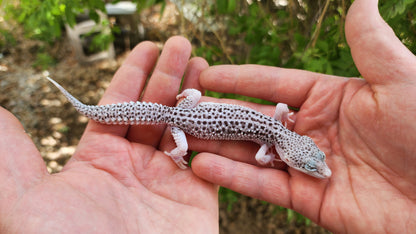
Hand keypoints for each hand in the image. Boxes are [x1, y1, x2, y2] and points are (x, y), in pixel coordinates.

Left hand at [0, 36, 217, 232]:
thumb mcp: (27, 204)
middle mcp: (135, 168)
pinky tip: (222, 106)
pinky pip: (211, 158)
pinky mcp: (198, 199)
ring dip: (195, 97)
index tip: (148, 47)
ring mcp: (168, 182)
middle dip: (168, 75)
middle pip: (154, 110)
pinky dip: (217, 132)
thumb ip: (14, 158)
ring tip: (203, 64)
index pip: (118, 106)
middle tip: (181, 44)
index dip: (133, 74)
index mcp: (98, 161)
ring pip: (185, 129)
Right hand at [191, 0, 415, 232]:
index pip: (273, 84)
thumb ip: (369, 44)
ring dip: (217, 144)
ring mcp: (305, 164)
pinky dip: (233, 177)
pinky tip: (203, 166)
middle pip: (254, 118)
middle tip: (183, 107)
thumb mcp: (399, 81)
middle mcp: (311, 129)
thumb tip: (362, 0)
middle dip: (218, 113)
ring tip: (182, 136)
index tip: (208, 74)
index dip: (240, 78)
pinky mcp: (305, 198)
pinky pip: (263, 185)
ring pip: (252, 152)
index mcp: (328, 98)